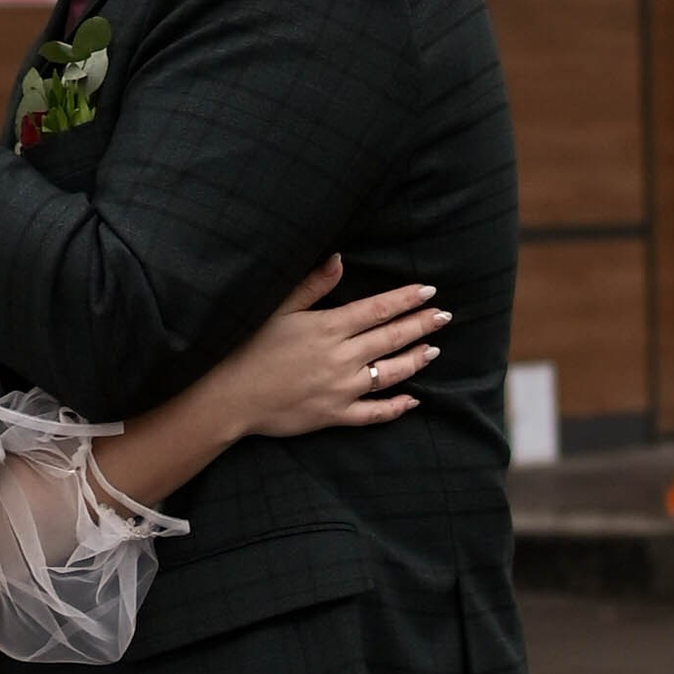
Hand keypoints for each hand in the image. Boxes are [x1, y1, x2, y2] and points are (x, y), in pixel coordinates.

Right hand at [219, 261, 445, 437]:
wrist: (229, 397)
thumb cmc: (248, 347)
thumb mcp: (278, 309)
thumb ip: (312, 284)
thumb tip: (339, 258)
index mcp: (329, 327)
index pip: (379, 309)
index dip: (407, 299)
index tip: (428, 291)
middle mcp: (342, 357)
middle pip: (392, 338)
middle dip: (421, 325)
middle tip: (444, 316)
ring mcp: (341, 389)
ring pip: (390, 373)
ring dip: (415, 360)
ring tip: (433, 350)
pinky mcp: (334, 415)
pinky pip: (373, 413)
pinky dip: (395, 407)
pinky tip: (413, 400)